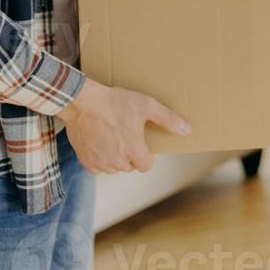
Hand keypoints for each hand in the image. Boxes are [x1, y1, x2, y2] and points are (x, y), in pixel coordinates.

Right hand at [57, 78, 190, 174]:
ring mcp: (100, 163)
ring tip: (112, 136)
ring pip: (113, 168)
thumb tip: (188, 131)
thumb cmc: (115, 102)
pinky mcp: (85, 161)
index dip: (145, 154)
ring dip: (115, 158)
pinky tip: (99, 142)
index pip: (146, 166)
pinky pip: (97, 168)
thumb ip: (168, 120)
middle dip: (130, 154)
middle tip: (124, 134)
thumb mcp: (146, 105)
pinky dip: (99, 159)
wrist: (82, 101)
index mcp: (134, 151)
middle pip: (129, 166)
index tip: (140, 141)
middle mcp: (117, 162)